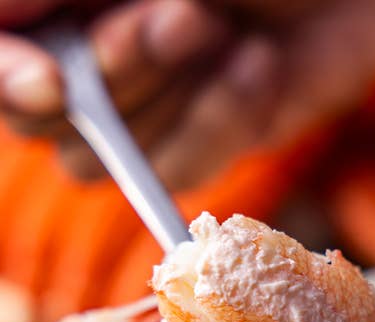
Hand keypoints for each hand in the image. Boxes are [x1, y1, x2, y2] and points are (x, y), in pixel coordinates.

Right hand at [0, 0, 374, 189]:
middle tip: (185, 14)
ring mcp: (155, 111)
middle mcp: (99, 60)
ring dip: (168, 95)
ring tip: (224, 26)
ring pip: (111, 160)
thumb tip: (1, 12)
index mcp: (71, 5)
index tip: (49, 82)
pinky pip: (186, 167)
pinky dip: (223, 118)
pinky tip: (263, 64)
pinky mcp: (209, 142)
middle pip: (51, 125)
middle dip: (113, 75)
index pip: (3, 60)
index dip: (9, 79)